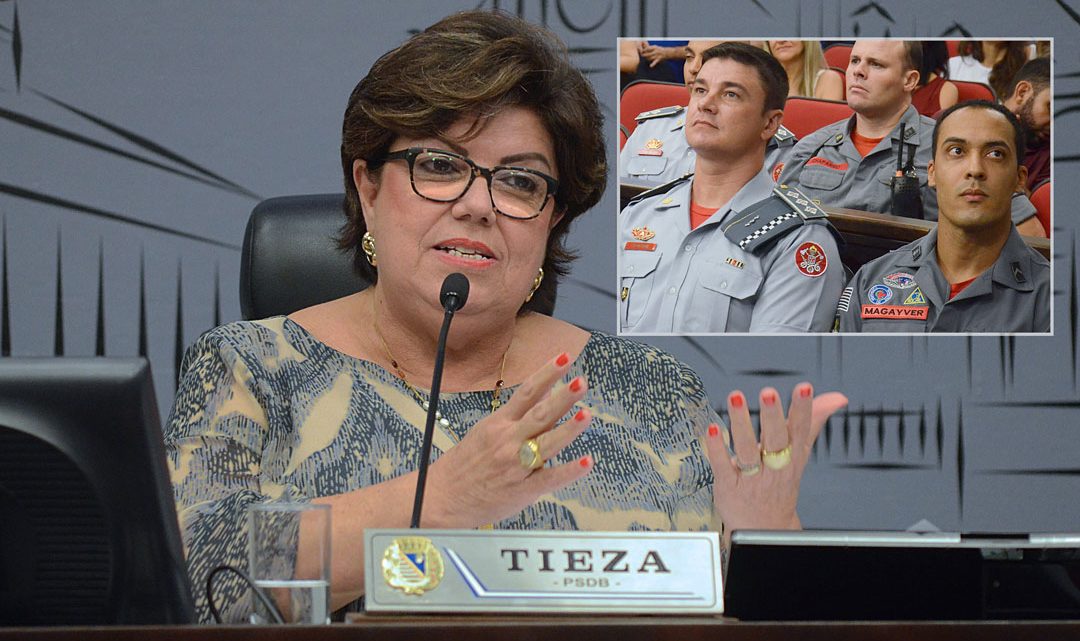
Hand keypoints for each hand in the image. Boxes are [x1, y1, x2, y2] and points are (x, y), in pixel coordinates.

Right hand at [425, 352, 592, 527]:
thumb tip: (545, 390)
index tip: (564, 358)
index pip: (526, 393)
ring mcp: (515, 465)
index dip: (546, 374)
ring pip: (546, 444)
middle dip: (561, 398)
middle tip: (580, 382)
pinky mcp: (522, 490)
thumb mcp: (487, 430)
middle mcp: (508, 441)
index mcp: (499, 423)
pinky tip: (587, 462)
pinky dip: (569, 471)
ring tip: (586, 414)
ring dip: (568, 429)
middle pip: (539, 415)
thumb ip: (518, 412)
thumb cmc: (465, 463)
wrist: (442, 497)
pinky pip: (549, 479)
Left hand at [637, 43, 678, 66]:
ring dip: (646, 59)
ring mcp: (657, 55)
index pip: (647, 48)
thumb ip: (650, 48)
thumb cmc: (660, 50)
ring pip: (650, 58)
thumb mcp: (655, 47)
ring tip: (645, 59)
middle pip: (647, 54)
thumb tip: (644, 48)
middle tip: (641, 56)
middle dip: (644, 55)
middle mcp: (655, 51)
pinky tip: (650, 66)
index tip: (641, 51)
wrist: (667, 53)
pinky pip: (655, 62)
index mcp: (654, 47)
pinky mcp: (659, 59)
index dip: (643, 50)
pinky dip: (653, 64)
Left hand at [704, 383, 846, 546]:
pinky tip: (713, 430)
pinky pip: (722, 466)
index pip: (801, 430)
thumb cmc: (779, 485)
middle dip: (773, 416)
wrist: (764, 528)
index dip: (803, 409)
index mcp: (793, 457)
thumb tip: (836, 398)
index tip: (804, 388)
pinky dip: (717, 449)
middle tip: (769, 393)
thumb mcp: (799, 454)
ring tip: (736, 398)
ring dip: (741, 423)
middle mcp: (774, 467)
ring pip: (747, 450)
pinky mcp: (729, 486)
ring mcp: (751, 477)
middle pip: (776, 440)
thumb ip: (812, 422)